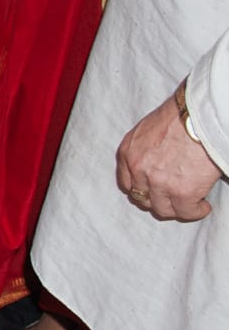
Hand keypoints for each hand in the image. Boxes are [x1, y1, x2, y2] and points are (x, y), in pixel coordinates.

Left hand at [117, 90, 221, 220]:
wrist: (199, 117)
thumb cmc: (179, 117)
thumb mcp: (147, 131)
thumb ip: (144, 150)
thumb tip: (155, 162)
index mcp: (128, 153)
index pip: (127, 183)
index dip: (142, 189)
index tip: (153, 191)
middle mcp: (139, 170)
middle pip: (143, 199)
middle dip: (158, 200)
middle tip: (172, 199)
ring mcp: (159, 183)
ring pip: (163, 209)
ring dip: (176, 208)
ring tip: (190, 204)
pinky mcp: (182, 192)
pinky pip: (186, 212)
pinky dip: (196, 211)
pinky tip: (203, 205)